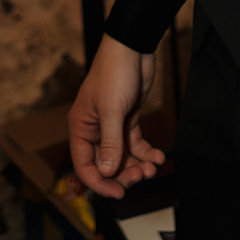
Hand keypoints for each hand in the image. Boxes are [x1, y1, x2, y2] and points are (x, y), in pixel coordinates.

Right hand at [68, 35, 163, 198]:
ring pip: (122, 156)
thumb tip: (108, 173)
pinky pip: (134, 144)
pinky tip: (158, 156)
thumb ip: (111, 144)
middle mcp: (94, 129)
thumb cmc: (114, 72)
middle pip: (105, 164)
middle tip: (141, 176)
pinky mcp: (127, 119)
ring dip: (137, 165)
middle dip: (124, 174)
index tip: (119, 192)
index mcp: (81, 127)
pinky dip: (146, 152)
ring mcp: (112, 125)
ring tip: (153, 167)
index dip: (100, 182)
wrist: (133, 47)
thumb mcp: (112, 110)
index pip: (84, 165)